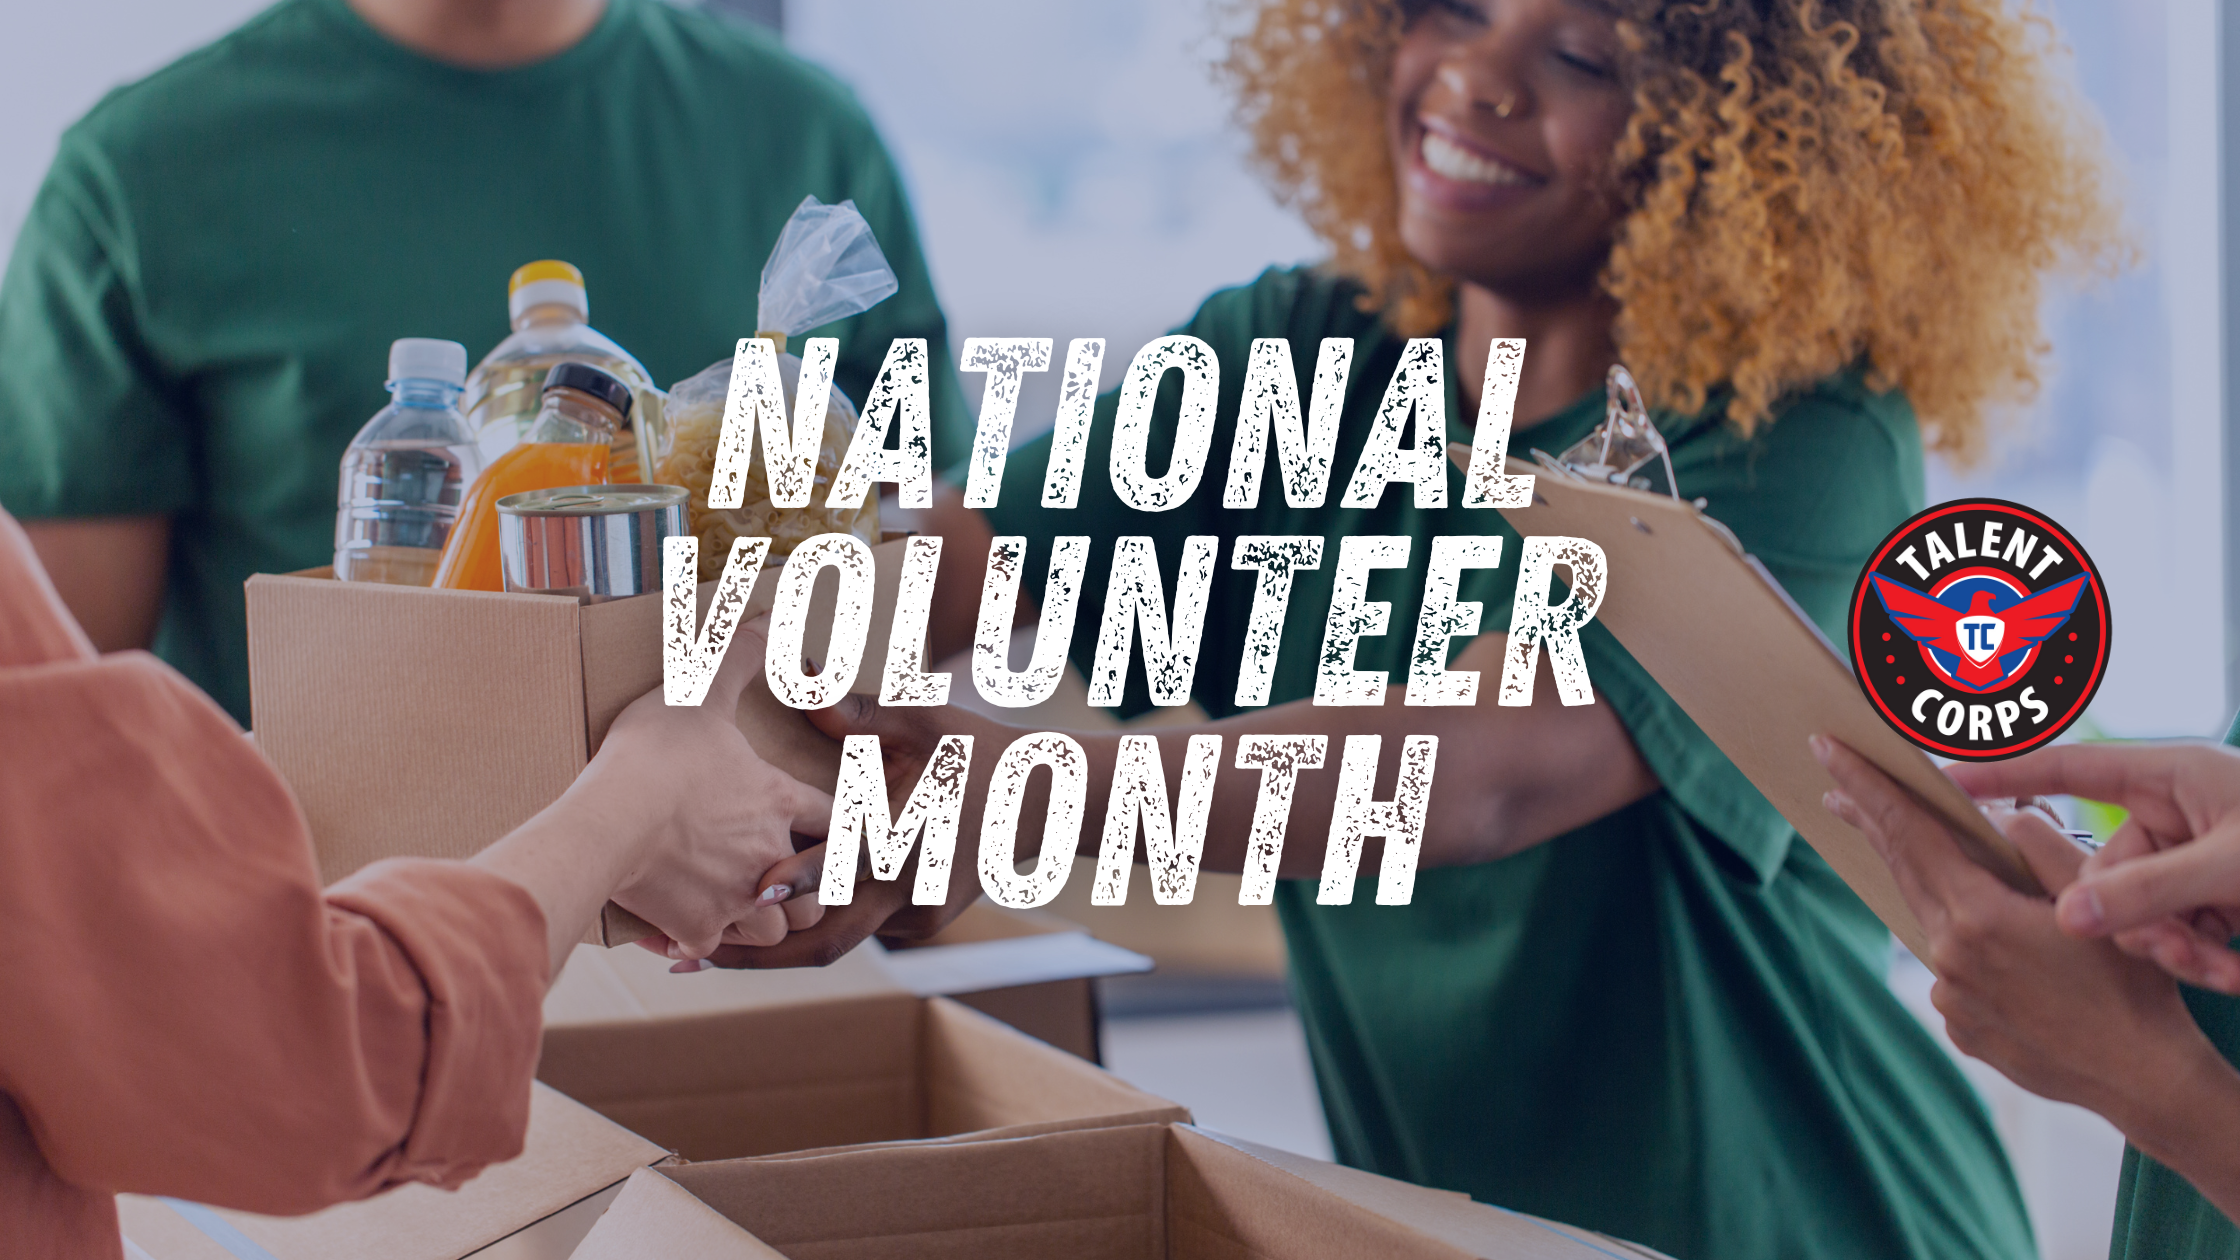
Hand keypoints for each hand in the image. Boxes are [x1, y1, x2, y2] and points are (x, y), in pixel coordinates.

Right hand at [574, 615, 833, 963]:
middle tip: (790, 874)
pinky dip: (699, 944)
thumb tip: (771, 616)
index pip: (833, 818)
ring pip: (774, 929)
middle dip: (811, 885)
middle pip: (817, 887)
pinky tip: (680, 932)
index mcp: (775, 800)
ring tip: (742, 905)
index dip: (837, 821)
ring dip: (763, 920)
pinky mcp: (694, 928)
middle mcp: (767, 854)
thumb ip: (736, 654)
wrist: (610, 820)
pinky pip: (709, 948)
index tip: (831, 823)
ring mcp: (733, 897)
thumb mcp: (698, 688)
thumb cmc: (656, 755)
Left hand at [697, 694, 1008, 968]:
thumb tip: (798, 676)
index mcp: (909, 833)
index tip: (746, 896)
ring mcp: (916, 914)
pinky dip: (812, 929)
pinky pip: (859, 931)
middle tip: (682, 952)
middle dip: (755, 952)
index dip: (797, 885)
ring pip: (836, 943)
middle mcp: (910, 886)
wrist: (1044, 800)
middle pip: (825, 938)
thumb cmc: (978, 749)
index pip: (848, 866)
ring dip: (772, 951)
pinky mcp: (920, 924)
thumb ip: (857, 709)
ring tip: (700, 952)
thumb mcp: (922, 718)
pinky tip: (759, 930)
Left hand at [1810, 735, 2236, 1152]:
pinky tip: (2006, 956)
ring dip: (1928, 887)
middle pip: (1904, 873)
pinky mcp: (1961, 1027)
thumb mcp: (2090, 895)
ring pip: (1932, 924)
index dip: (1866, 786)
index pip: (1908, 832)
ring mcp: (1950, 997)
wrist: (2143, 1079)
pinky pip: (1954, 970)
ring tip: (1923, 860)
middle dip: (1871, 826)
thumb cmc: (2128, 984)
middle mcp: (1949, 956)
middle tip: (1836, 790)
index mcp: (1977, 915)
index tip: (1826, 749)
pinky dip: (1968, 948)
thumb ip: (2034, 843)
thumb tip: (1990, 815)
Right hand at [1948, 743, 2239, 993]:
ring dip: (2173, 947)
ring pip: (2131, 911)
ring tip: (2223, 968)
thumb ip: (2149, 888)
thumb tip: (2068, 917)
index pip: (2065, 767)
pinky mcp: (2203, 898)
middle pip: (2099, 868)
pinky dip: (2198, 959)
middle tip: (2177, 950)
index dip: (2001, 773)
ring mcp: (2184, 857)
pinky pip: (2168, 933)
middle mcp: (2170, 814)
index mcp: (2169, 777)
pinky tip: (2232, 971)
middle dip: (2135, 918)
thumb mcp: (2233, 865)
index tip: (1943, 781)